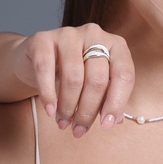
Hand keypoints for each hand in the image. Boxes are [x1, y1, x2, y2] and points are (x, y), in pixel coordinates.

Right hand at [9, 27, 134, 135]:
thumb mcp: (96, 86)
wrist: (38, 59)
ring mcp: (68, 34)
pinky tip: (50, 111)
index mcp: (115, 45)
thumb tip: (116, 121)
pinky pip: (46, 70)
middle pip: (97, 80)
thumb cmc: (74, 74)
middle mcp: (94, 34)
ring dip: (68, 107)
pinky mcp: (43, 39)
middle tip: (79, 129)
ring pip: (73, 78)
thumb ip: (108, 100)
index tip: (106, 126)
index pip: (124, 75)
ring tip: (64, 123)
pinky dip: (48, 95)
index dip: (116, 104)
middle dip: (88, 111)